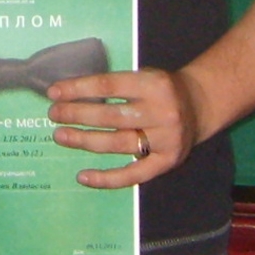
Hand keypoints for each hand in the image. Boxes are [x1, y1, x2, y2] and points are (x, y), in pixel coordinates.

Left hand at [46, 66, 207, 188]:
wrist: (200, 106)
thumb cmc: (162, 89)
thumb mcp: (145, 76)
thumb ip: (116, 86)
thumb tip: (70, 95)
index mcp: (154, 84)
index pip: (109, 85)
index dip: (79, 89)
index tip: (54, 92)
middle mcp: (162, 112)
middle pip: (111, 116)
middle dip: (77, 115)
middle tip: (53, 114)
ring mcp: (165, 140)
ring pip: (117, 143)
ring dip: (84, 141)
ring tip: (60, 136)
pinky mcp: (166, 163)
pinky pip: (132, 175)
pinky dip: (106, 178)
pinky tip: (83, 176)